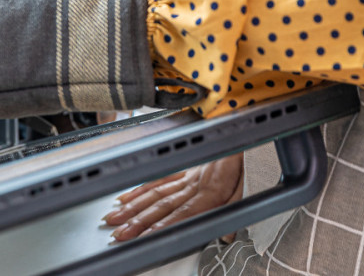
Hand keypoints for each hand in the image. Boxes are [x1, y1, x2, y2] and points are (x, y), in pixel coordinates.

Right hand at [104, 153, 243, 241]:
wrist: (237, 126)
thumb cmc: (242, 158)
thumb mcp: (247, 187)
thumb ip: (233, 211)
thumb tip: (226, 236)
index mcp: (211, 191)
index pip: (182, 214)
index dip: (161, 227)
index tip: (144, 237)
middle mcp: (193, 183)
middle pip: (161, 205)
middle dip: (138, 221)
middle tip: (120, 233)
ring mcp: (184, 175)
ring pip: (154, 192)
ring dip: (133, 207)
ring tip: (116, 217)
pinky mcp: (181, 168)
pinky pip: (158, 179)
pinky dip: (140, 189)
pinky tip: (126, 197)